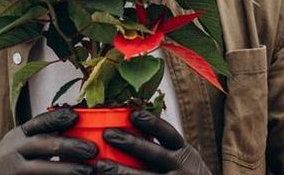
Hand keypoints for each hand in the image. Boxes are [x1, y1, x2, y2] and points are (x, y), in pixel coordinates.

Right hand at [0, 108, 96, 174]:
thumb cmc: (11, 157)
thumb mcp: (20, 141)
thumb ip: (42, 133)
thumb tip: (74, 120)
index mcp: (19, 135)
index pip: (39, 122)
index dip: (57, 118)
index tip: (75, 116)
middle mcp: (15, 151)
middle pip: (44, 145)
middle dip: (69, 146)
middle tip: (92, 150)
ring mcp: (16, 170)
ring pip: (43, 168)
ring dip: (67, 169)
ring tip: (88, 170)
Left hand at [96, 110, 210, 174]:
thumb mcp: (183, 158)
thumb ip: (165, 147)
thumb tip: (132, 125)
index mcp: (185, 153)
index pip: (168, 134)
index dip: (152, 123)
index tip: (134, 114)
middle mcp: (181, 169)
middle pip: (153, 154)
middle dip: (130, 144)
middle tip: (108, 134)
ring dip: (120, 172)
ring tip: (99, 166)